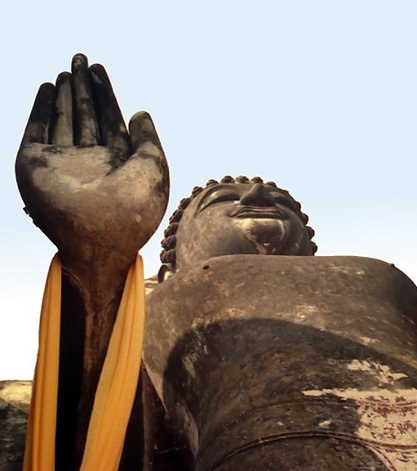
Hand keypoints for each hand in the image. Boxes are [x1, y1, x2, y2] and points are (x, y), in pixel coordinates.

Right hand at [16, 54, 168, 284]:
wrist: (98, 238)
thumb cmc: (133, 207)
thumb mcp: (153, 166)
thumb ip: (148, 137)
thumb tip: (140, 112)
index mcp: (116, 165)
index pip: (109, 121)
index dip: (104, 94)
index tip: (100, 70)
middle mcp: (89, 164)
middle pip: (85, 116)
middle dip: (84, 88)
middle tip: (81, 59)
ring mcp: (62, 165)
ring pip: (63, 120)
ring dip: (65, 95)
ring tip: (68, 69)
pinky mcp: (36, 166)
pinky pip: (37, 130)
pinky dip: (41, 109)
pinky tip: (48, 89)